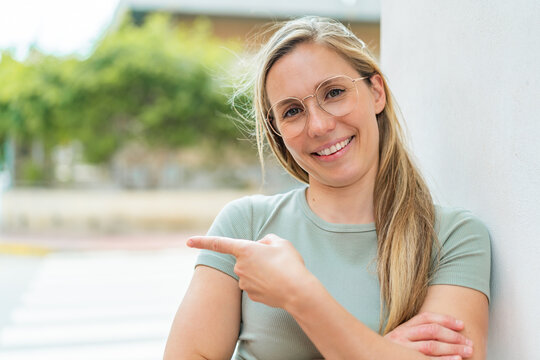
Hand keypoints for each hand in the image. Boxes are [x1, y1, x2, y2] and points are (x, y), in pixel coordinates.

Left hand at [187, 234, 308, 308]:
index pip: (219, 244)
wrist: (297, 291)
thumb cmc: (290, 264)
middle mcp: (239, 266)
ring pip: (249, 271)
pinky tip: (276, 284)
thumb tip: (260, 247)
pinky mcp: (250, 295)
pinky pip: (254, 284)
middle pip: (244, 257)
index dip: (202, 241)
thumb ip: (267, 240)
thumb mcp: (281, 242)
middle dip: (255, 256)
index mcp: (244, 249)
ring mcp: (243, 282)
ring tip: (279, 273)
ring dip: (261, 270)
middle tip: (275, 259)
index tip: (187, 241)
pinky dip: (264, 283)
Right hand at [384, 312, 473, 358]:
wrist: (373, 357)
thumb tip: (441, 330)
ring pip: (431, 346)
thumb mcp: (400, 339)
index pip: (426, 318)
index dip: (446, 320)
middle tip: (469, 343)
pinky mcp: (406, 359)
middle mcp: (402, 336)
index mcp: (403, 328)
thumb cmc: (391, 352)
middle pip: (432, 331)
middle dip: (453, 336)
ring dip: (452, 348)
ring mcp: (403, 350)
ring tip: (467, 352)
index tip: (461, 325)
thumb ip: (415, 333)